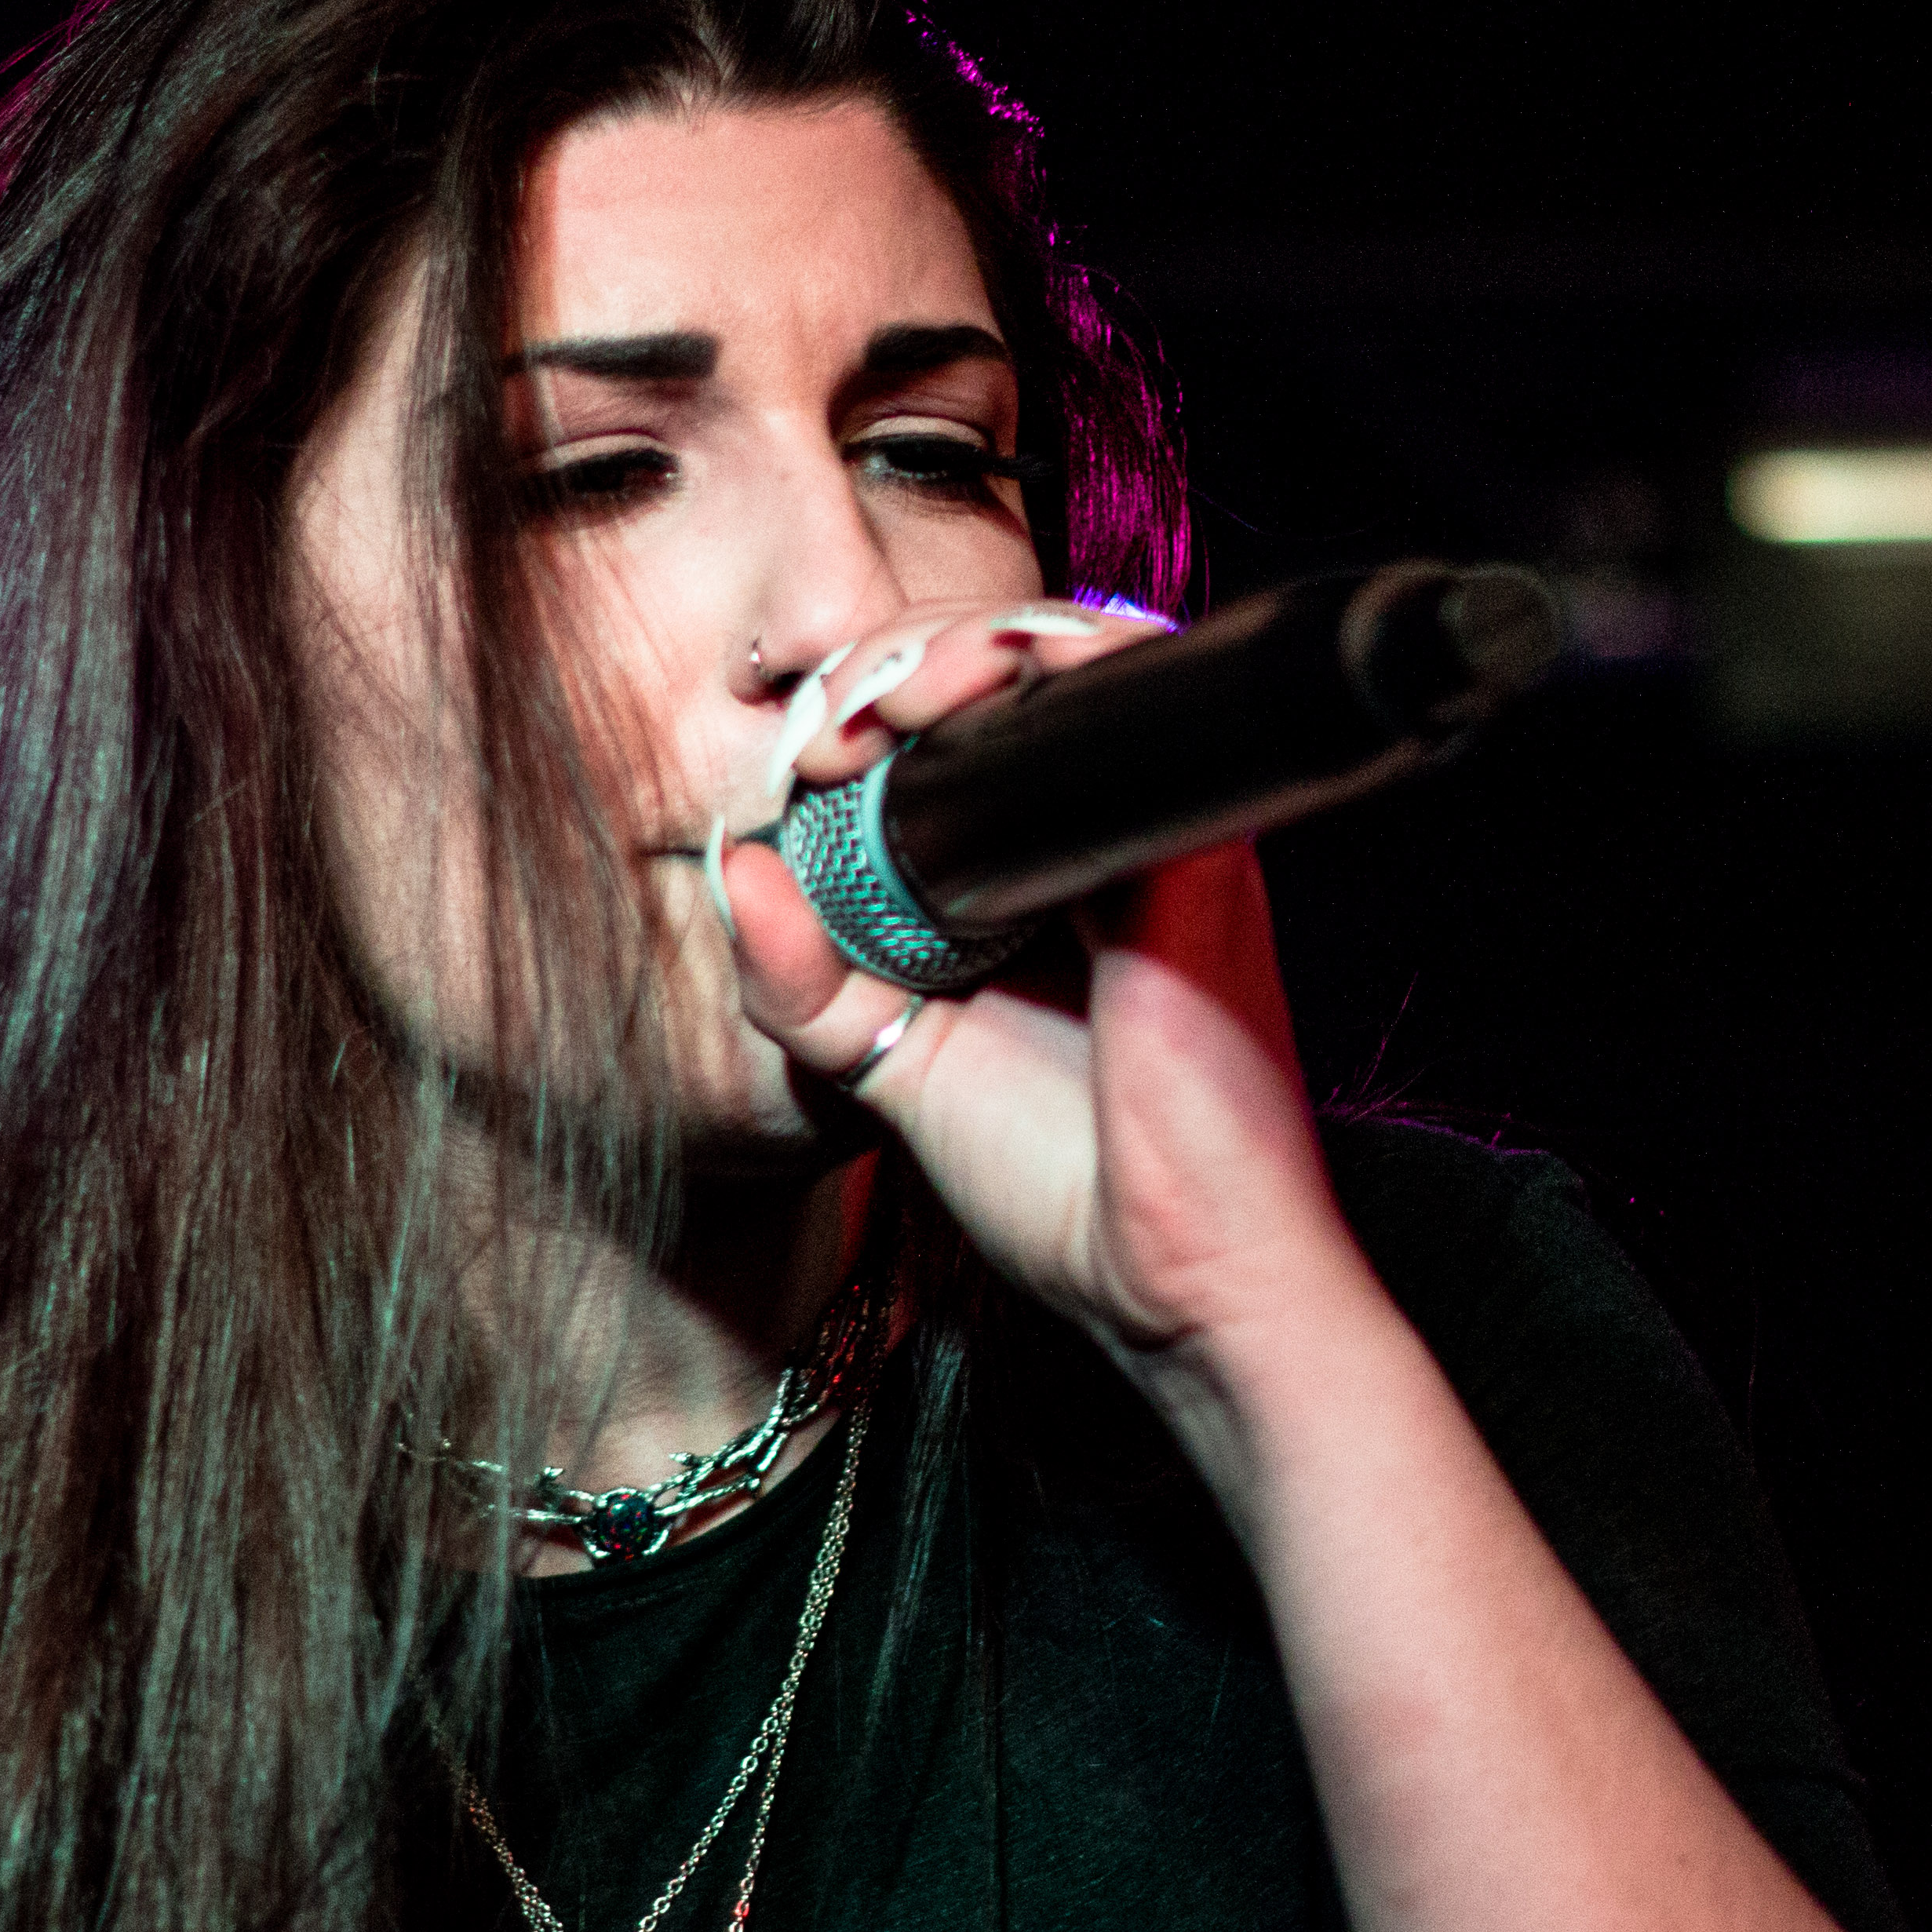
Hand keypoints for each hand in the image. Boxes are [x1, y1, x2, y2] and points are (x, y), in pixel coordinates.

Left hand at [709, 601, 1382, 1457]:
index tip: (802, 763)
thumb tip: (735, 866)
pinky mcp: (1196, 845)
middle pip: (1000, 673)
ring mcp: (1157, 832)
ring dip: (954, 648)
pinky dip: (1050, 658)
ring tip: (876, 711)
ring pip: (1062, 659)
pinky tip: (956, 699)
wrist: (1176, 1283)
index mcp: (1036, 881)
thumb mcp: (890, 1072)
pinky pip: (1136, 695)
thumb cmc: (1068, 1192)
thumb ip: (803, 984)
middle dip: (893, 663)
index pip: (952, 737)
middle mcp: (1104, 839)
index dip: (868, 711)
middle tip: (827, 735)